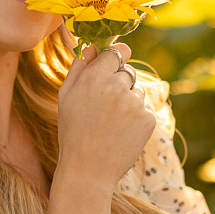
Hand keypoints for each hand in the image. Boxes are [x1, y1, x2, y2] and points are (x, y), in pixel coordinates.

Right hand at [54, 42, 154, 187]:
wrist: (88, 169)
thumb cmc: (73, 131)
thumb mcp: (66, 95)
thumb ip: (80, 65)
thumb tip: (94, 44)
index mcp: (94, 76)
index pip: (117, 51)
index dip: (115, 59)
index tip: (113, 67)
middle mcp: (116, 86)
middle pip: (128, 71)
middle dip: (120, 83)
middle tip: (105, 107)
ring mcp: (134, 103)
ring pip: (138, 91)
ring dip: (129, 101)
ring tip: (112, 123)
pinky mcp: (148, 119)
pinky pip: (146, 109)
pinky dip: (137, 119)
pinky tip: (122, 132)